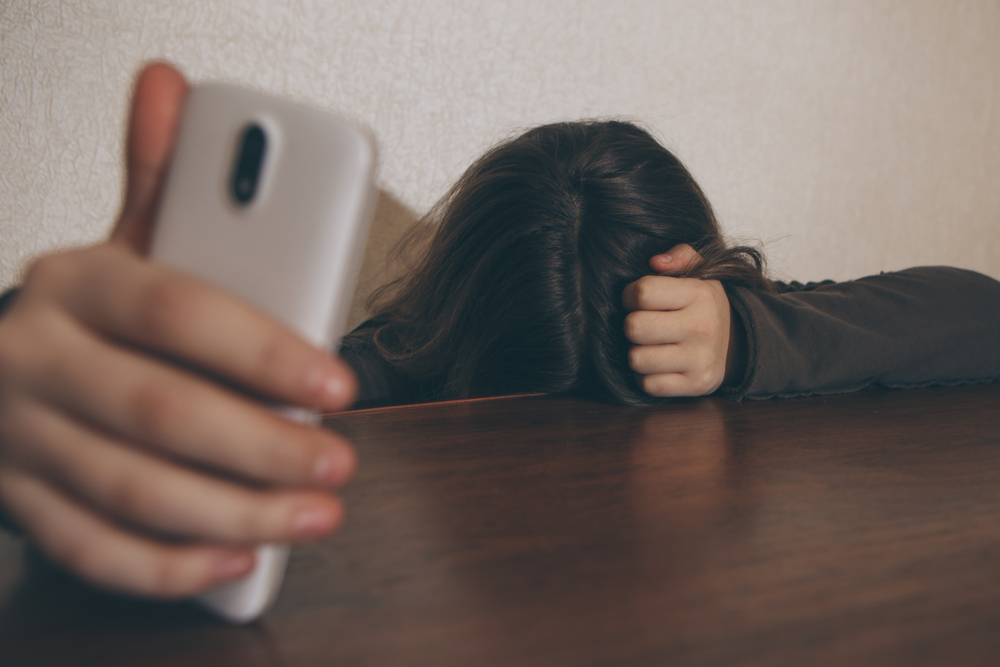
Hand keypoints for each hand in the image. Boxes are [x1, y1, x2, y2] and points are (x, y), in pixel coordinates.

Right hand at [0, 63, 357, 598]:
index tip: (338, 384)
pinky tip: (238, 558)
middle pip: (161, 412)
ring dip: (238, 512)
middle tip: (340, 461)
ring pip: (134, 491)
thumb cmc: (90, 313)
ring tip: (317, 514)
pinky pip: (92, 549)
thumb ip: (159, 180)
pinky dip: (168, 565)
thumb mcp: (121, 242)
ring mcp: (23, 440)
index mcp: (75, 284)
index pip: (176, 312)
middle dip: (263, 447)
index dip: (264, 352)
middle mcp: (38, 361)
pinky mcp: (23, 503)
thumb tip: (169, 86)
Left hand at [622, 244, 745, 396]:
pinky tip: (660, 364)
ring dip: (638, 352)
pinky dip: (648, 376)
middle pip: (634, 327)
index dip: (630, 295)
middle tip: (645, 324)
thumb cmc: (704, 305)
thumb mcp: (700, 272)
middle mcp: (702, 327)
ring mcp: (700, 360)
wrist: (738, 342)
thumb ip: (679, 256)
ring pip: (637, 359)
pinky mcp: (696, 385)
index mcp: (700, 295)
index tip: (637, 299)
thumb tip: (655, 262)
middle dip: (633, 325)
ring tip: (653, 345)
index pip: (642, 292)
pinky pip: (649, 385)